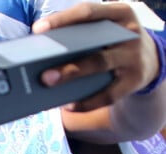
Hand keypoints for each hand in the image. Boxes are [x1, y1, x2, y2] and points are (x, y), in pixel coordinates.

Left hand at [32, 2, 159, 110]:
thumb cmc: (115, 44)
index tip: (38, 29)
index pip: (88, 12)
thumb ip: (83, 33)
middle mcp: (129, 32)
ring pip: (99, 64)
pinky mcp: (134, 81)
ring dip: (71, 73)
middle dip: (64, 53)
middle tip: (41, 67)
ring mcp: (133, 57)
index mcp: (119, 13)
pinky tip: (68, 106)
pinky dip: (86, 102)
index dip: (62, 19)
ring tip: (48, 82)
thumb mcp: (107, 31)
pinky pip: (108, 94)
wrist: (150, 62)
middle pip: (93, 40)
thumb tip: (43, 49)